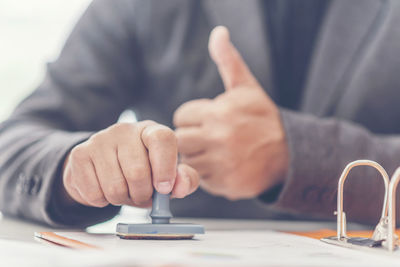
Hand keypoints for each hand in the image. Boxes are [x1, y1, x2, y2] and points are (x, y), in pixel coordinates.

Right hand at [62, 121, 198, 207]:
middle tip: (142, 195)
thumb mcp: (168, 174)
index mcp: (150, 131)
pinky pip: (95, 193)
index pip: (162, 139)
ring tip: (124, 191)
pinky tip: (105, 189)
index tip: (164, 188)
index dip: (166, 168)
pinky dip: (103, 201)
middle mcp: (125, 130)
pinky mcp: (79, 154)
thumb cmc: (143, 170)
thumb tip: (180, 187)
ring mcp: (100, 140)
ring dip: (122, 200)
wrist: (102, 165)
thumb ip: (183, 180)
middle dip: (142, 194)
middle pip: (137, 172)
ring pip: (115, 187)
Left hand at [173, 26, 288, 199]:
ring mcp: (221, 164)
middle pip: (180, 141)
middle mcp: (218, 139)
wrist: (290, 153)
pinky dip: (209, 175)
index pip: (180, 117)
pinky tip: (224, 166)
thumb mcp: (246, 87)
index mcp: (218, 113)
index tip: (205, 120)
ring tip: (216, 151)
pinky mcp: (226, 185)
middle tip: (207, 137)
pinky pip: (201, 180)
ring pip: (188, 162)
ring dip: (198, 157)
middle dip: (190, 138)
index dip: (191, 118)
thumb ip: (228, 60)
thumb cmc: (262, 117)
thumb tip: (218, 32)